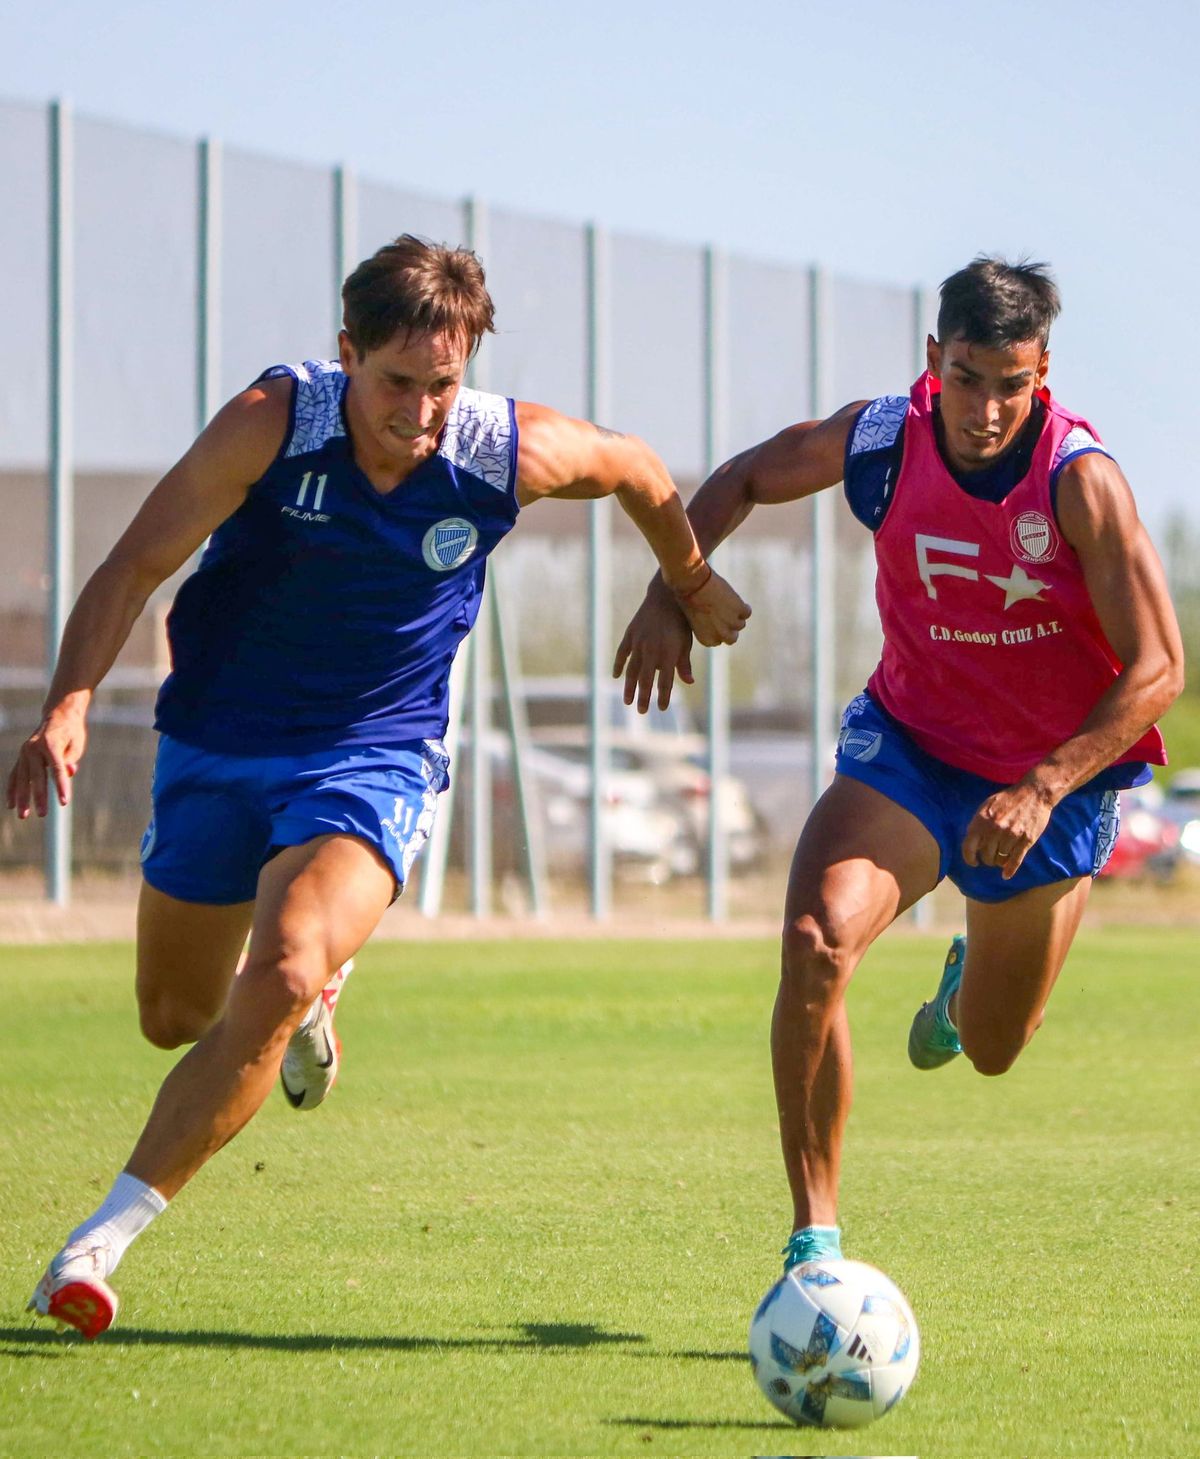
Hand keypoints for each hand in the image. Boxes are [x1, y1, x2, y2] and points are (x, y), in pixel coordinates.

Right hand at [6, 710, 87, 818]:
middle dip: (39, 796)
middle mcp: (34, 747)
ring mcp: (24, 752)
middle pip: (37, 776)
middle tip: (43, 814)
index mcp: (51, 743)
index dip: (61, 786)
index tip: (64, 802)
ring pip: (21, 778)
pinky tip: (11, 805)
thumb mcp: (76, 745)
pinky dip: (12, 790)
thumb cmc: (71, 733)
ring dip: (21, 798)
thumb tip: (68, 773)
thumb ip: (70, 759)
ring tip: (22, 816)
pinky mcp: (21, 757)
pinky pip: (14, 776)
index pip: (57, 769)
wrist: (58, 716)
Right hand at [613, 585, 694, 712]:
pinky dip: (618, 665)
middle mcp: (652, 650)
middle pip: (646, 679)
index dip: (664, 696)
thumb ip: (684, 663)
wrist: (667, 596)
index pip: (665, 681)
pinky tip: (615, 676)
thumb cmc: (681, 621)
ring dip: (629, 686)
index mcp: (668, 653)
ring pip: (631, 670)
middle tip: (641, 711)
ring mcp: (639, 642)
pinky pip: (622, 653)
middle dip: (643, 697)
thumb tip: (688, 682)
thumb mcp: (686, 642)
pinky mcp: (630, 634)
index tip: (662, 708)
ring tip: (627, 700)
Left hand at [672, 567, 750, 647]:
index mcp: (707, 639)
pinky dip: (743, 606)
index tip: (715, 621)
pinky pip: (747, 612)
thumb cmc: (688, 598)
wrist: (694, 584)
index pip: (718, 641)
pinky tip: (735, 599)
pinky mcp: (740, 610)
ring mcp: (732, 623)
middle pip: (732, 638)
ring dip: (735, 616)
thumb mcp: (693, 618)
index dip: (718, 631)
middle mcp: (721, 635)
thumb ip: (705, 625)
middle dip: (729, 628)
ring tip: (728, 604)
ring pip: (740, 624)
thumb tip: (714, 622)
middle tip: (725, 615)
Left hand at [960, 781, 1054, 879]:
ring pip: (1000, 859)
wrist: (1034, 793)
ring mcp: (1011, 835)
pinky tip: (1006, 875)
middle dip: (987, 859)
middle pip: (986, 855)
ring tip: (1001, 857)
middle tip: (990, 857)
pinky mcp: (1026, 840)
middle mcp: (995, 829)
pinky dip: (1010, 870)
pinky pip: (1015, 860)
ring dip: (999, 861)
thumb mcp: (987, 806)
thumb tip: (971, 839)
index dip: (969, 857)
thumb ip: (977, 822)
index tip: (973, 861)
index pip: (969, 846)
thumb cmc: (1008, 799)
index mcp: (982, 820)